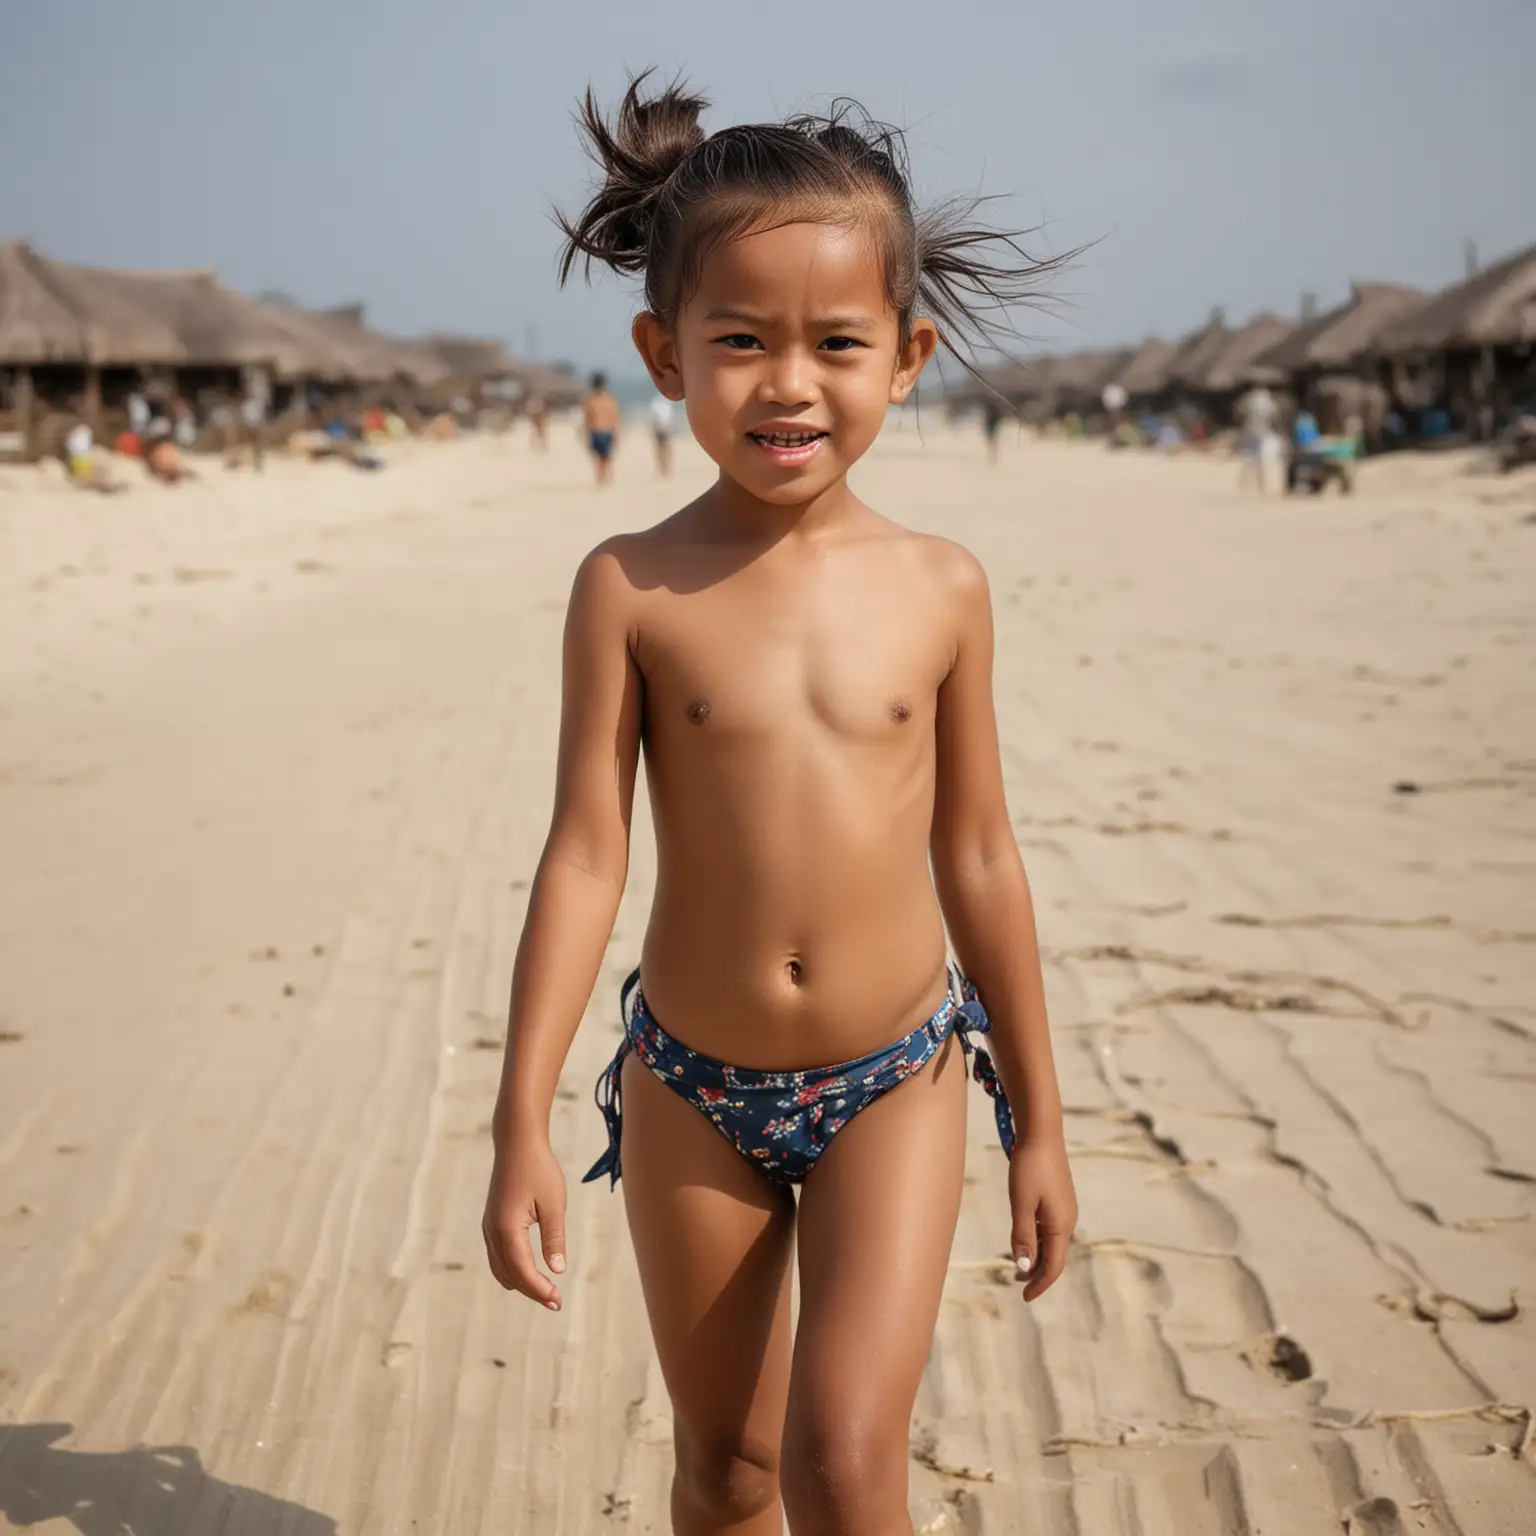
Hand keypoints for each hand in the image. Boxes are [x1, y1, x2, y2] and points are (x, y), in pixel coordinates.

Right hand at [482, 1131, 567, 1310]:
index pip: (522, 1271)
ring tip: (545, 1291)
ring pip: (500, 1268)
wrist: (517, 1142)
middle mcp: (492, 1231)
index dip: (539, 1289)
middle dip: (531, 1290)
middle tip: (556, 1302)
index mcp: (507, 1228)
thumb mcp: (553, 1204)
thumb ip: (554, 1239)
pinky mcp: (491, 1221)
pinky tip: (529, 1271)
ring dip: (521, 1282)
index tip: (557, 1301)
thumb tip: (557, 1270)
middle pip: (509, 1275)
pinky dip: (512, 1269)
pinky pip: (498, 1256)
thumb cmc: (539, 1169)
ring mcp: (489, 1226)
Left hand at [1008, 1132, 1076, 1301]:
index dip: (1039, 1284)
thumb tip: (1024, 1268)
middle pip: (1055, 1257)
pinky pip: (1051, 1229)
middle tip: (1016, 1285)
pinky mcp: (1060, 1200)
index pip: (1053, 1266)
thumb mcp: (1021, 1204)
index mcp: (1061, 1226)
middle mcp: (1068, 1221)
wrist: (1042, 1135)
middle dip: (1037, 1273)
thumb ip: (1022, 1236)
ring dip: (1037, 1257)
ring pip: (1052, 1243)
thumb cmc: (1029, 1168)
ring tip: (1018, 1266)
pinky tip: (1025, 1238)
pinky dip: (1039, 1241)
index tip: (1024, 1297)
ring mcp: (1065, 1210)